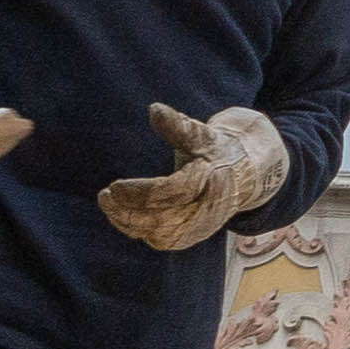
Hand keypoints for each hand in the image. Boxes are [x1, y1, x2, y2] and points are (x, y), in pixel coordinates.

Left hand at [97, 102, 291, 252]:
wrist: (244, 175)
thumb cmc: (217, 151)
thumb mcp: (203, 135)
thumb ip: (179, 126)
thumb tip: (154, 109)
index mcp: (212, 179)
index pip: (174, 191)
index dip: (141, 192)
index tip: (114, 185)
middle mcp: (208, 207)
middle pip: (163, 218)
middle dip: (128, 210)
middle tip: (104, 196)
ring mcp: (200, 225)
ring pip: (159, 232)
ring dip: (129, 222)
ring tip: (109, 205)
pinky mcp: (192, 236)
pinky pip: (161, 240)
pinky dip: (139, 230)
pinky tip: (121, 216)